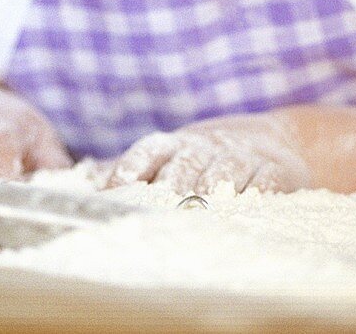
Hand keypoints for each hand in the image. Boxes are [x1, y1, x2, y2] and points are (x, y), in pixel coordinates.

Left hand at [85, 116, 309, 194]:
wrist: (273, 140)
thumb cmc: (204, 156)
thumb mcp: (167, 155)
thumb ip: (126, 169)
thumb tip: (79, 182)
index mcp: (174, 145)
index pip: (146, 151)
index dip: (129, 170)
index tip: (114, 193)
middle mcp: (204, 148)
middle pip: (182, 168)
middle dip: (168, 191)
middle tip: (154, 215)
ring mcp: (240, 158)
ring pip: (220, 177)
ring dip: (208, 197)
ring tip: (195, 216)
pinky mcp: (276, 171)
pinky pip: (265, 184)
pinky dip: (254, 198)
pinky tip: (243, 213)